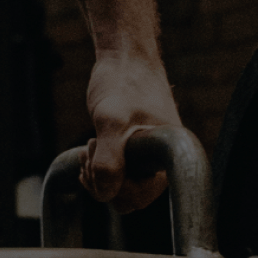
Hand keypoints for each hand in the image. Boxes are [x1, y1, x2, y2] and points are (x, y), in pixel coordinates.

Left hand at [81, 51, 177, 211]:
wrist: (125, 58)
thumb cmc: (124, 83)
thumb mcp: (111, 119)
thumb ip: (109, 158)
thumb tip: (106, 194)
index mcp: (167, 161)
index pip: (137, 199)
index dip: (112, 185)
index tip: (100, 152)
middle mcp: (160, 165)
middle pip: (124, 198)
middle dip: (101, 178)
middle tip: (92, 145)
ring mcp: (145, 161)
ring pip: (115, 187)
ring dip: (96, 171)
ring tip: (92, 142)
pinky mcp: (132, 154)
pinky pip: (113, 176)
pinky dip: (96, 166)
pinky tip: (90, 148)